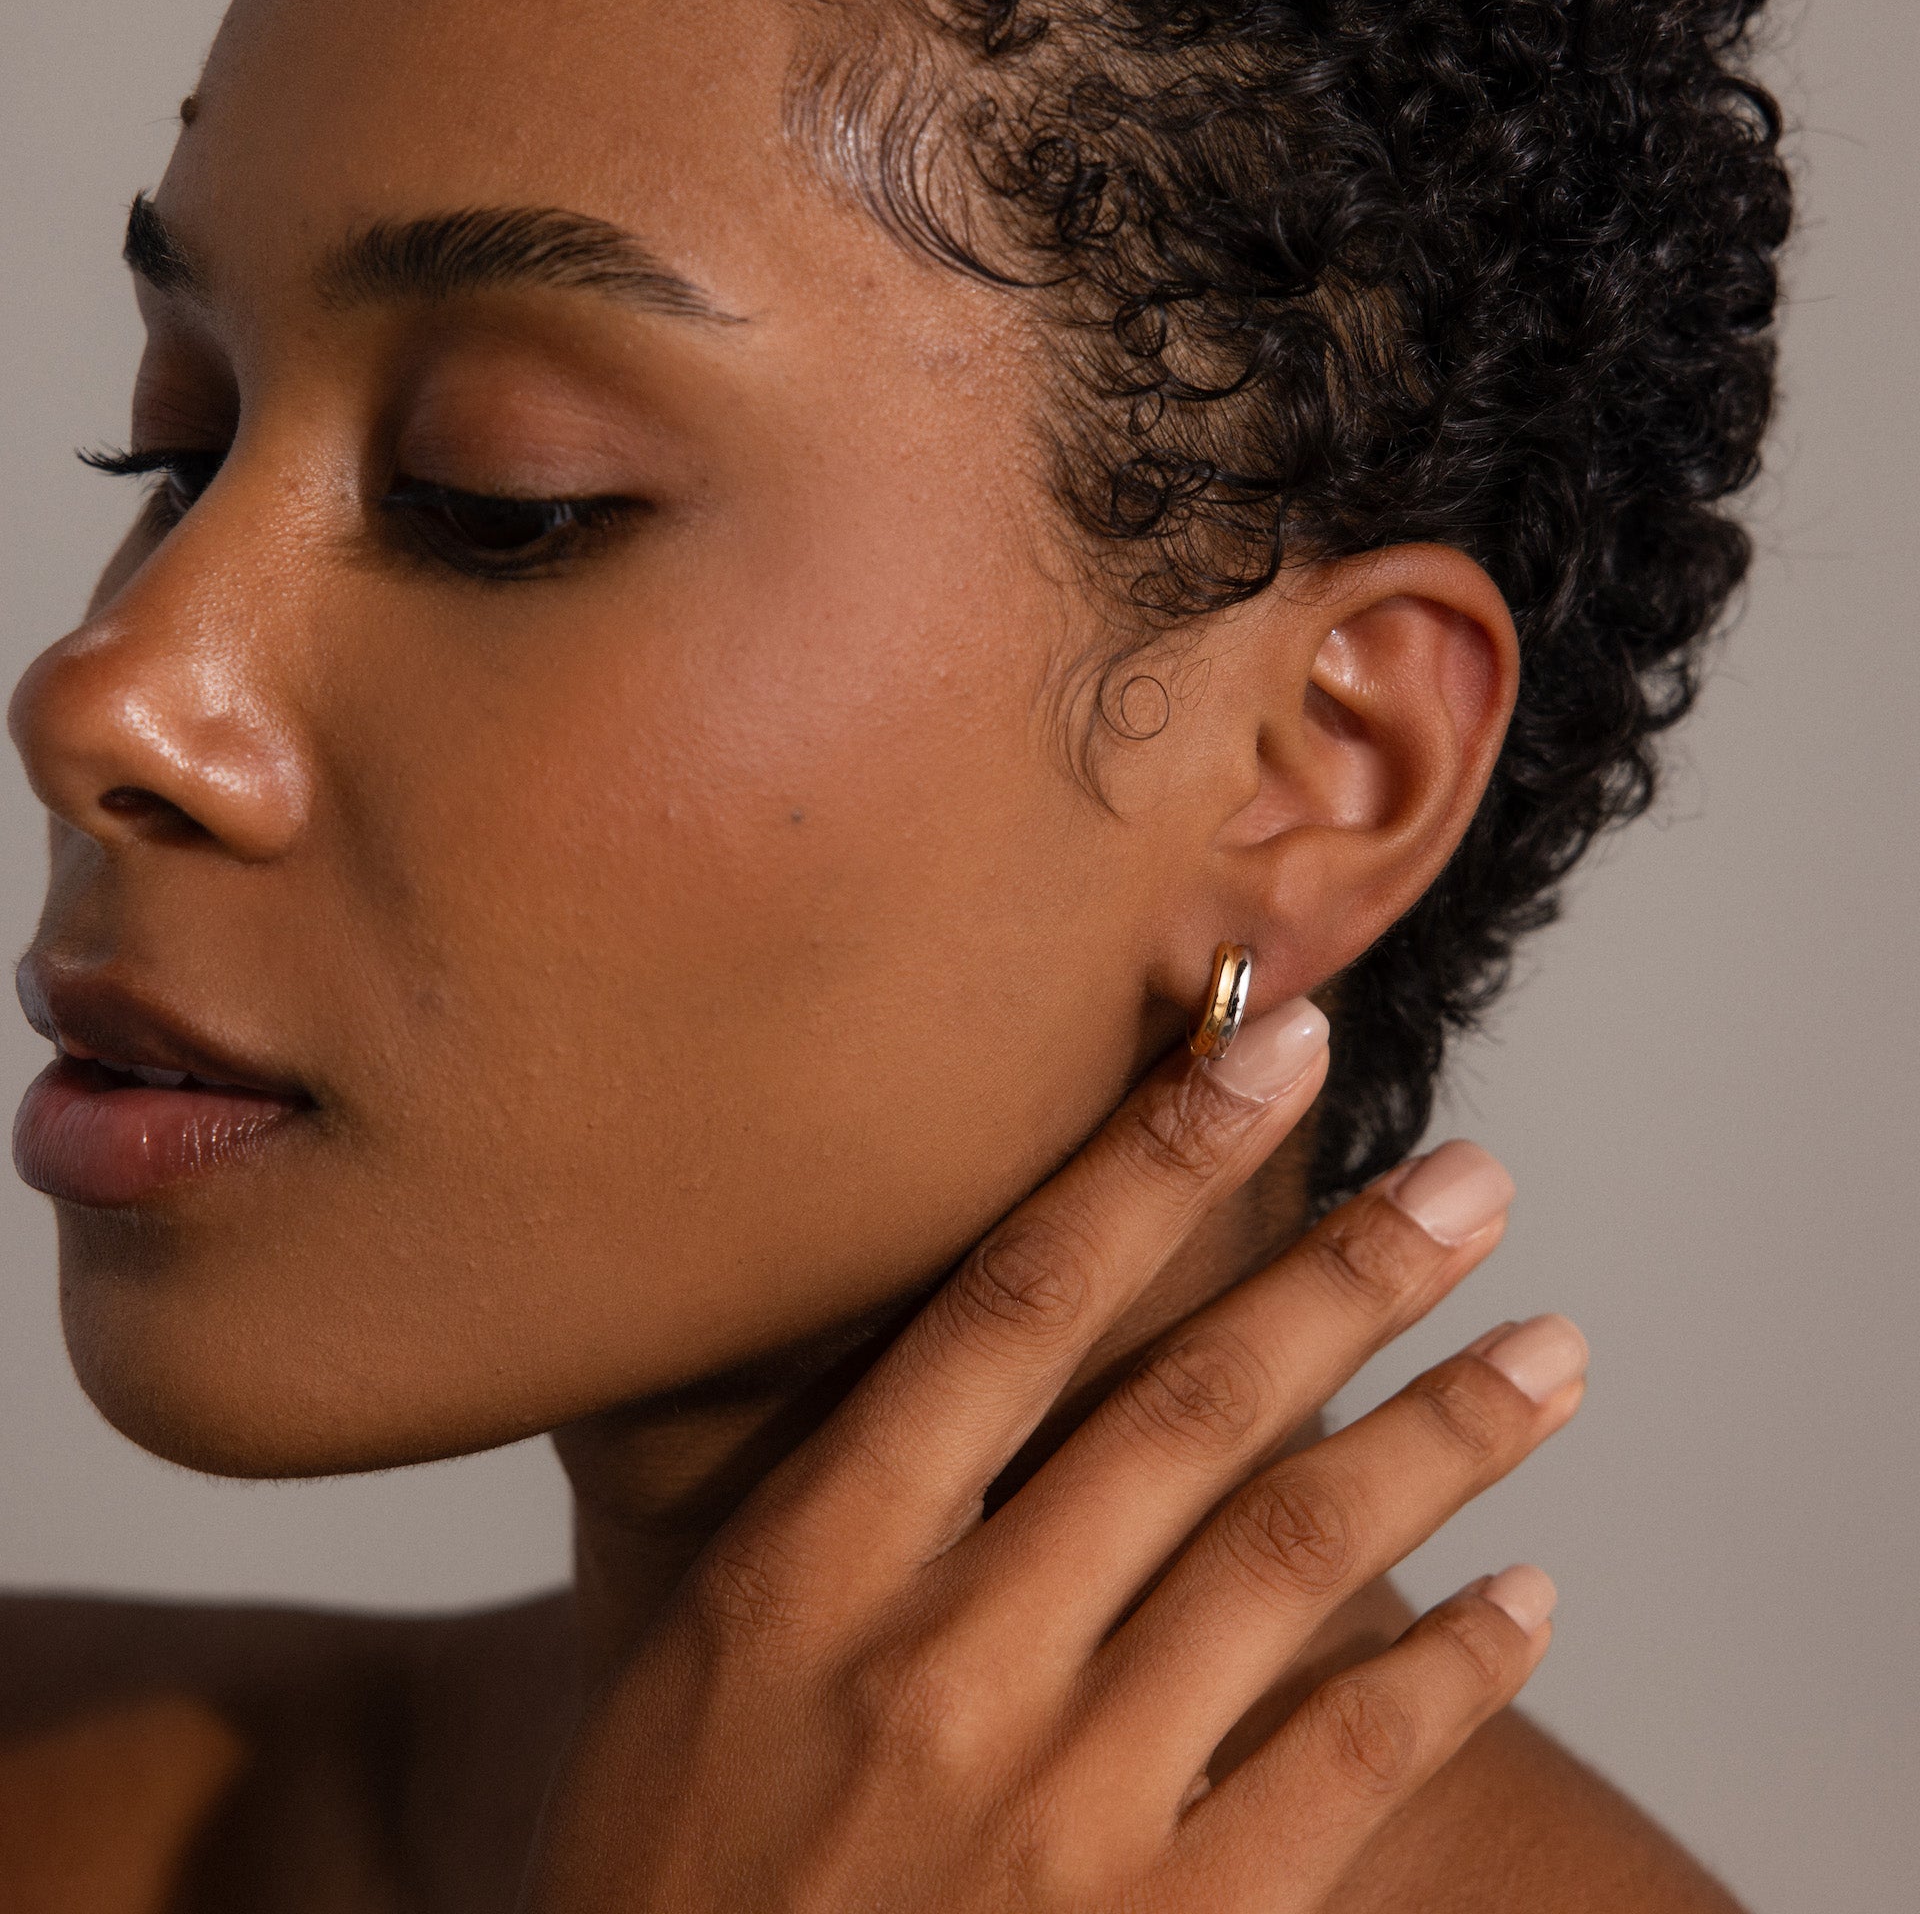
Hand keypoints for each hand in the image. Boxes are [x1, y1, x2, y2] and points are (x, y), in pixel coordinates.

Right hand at [523, 1000, 1585, 1911]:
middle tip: (1472, 1184)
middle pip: (1183, 1413)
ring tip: (1550, 1354)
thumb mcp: (689, 1663)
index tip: (1270, 1053)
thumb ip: (817, 1509)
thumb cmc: (664, 1878)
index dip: (1154, 1164)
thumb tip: (942, 1345)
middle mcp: (941, 1661)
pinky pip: (1336, 1778)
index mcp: (813, 1568)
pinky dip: (1444, 1676)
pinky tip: (1525, 1601)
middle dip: (1346, 1279)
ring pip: (1286, 1565)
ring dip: (1441, 1444)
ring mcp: (1054, 1811)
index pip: (1015, 1309)